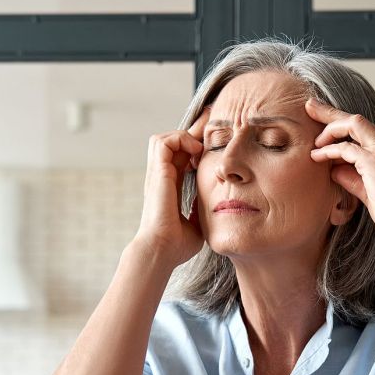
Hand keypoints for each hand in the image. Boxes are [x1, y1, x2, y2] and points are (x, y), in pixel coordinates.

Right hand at [135, 106, 210, 265]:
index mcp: (171, 187)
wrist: (163, 250)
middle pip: (174, 142)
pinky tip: (195, 152)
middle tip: (214, 124)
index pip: (181, 157)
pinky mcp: (157, 173)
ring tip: (201, 147)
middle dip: (194, 131)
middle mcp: (162, 177)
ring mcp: (157, 174)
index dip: (196, 146)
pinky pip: (164, 142)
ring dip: (184, 136)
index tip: (215, 141)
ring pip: (165, 138)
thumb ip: (203, 210)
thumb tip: (216, 205)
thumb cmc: (177, 245)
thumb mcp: (197, 222)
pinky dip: (180, 140)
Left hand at [305, 97, 374, 238]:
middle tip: (310, 106)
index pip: (368, 130)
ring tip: (314, 142)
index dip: (345, 126)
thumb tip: (333, 169)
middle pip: (358, 119)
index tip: (326, 124)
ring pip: (353, 124)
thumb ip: (353, 178)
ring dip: (329, 130)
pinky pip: (346, 148)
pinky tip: (317, 156)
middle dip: (331, 112)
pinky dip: (329, 150)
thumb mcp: (371, 192)